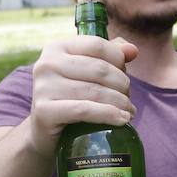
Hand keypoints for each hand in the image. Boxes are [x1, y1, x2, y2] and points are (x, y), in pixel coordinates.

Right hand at [24, 36, 138, 157]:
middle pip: (100, 69)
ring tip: (128, 112)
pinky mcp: (45, 111)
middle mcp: (46, 64)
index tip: (125, 75)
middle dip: (122, 85)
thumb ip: (110, 55)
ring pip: (96, 91)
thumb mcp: (87, 72)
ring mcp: (43, 88)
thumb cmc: (70, 97)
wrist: (44, 131)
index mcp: (56, 47)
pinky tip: (122, 120)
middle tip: (128, 100)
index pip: (98, 45)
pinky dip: (108, 115)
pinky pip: (85, 110)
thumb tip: (132, 50)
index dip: (119, 60)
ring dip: (120, 103)